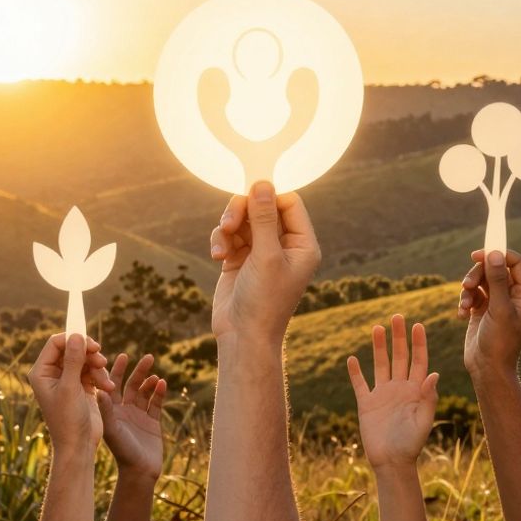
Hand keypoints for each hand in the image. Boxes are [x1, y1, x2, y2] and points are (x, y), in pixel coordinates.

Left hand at [27, 332, 115, 455]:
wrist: (78, 445)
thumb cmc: (68, 419)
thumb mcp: (70, 387)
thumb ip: (73, 360)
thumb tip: (76, 335)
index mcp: (41, 372)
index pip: (56, 343)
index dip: (74, 339)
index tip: (92, 345)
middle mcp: (52, 373)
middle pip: (72, 348)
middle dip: (89, 354)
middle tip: (101, 360)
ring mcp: (67, 379)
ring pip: (85, 358)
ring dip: (98, 367)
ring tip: (105, 382)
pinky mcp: (81, 385)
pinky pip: (92, 370)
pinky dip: (101, 376)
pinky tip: (107, 387)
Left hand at [97, 353, 167, 480]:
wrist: (139, 472)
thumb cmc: (121, 451)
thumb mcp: (111, 428)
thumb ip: (106, 409)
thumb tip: (100, 388)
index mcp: (110, 409)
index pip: (111, 383)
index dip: (117, 369)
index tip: (123, 355)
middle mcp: (124, 409)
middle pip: (131, 384)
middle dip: (138, 370)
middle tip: (147, 357)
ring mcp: (139, 415)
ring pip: (145, 392)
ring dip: (149, 381)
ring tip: (154, 373)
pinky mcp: (152, 422)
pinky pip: (156, 403)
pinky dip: (159, 393)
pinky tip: (162, 383)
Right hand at [209, 181, 320, 346]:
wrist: (243, 336)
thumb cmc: (263, 300)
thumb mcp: (266, 255)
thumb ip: (264, 218)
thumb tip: (262, 183)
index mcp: (303, 244)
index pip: (289, 203)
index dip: (268, 197)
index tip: (249, 201)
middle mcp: (284, 244)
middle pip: (263, 206)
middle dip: (243, 211)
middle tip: (228, 223)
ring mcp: (261, 250)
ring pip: (242, 218)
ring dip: (228, 226)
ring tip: (221, 245)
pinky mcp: (240, 257)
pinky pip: (229, 234)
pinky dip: (221, 240)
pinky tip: (217, 256)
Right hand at [347, 314, 438, 468]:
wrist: (392, 462)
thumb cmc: (412, 444)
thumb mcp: (424, 421)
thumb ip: (428, 398)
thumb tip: (434, 373)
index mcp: (416, 391)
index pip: (419, 361)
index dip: (419, 344)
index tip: (418, 325)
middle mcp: (400, 388)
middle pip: (399, 357)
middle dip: (398, 337)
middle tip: (396, 317)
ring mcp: (382, 394)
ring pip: (380, 365)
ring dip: (378, 347)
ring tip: (377, 328)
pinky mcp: (367, 404)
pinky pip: (360, 384)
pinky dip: (356, 372)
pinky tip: (352, 359)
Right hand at [458, 250, 520, 382]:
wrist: (488, 369)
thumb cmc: (500, 342)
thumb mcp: (499, 309)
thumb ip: (498, 280)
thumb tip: (495, 253)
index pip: (515, 262)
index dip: (498, 254)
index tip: (479, 254)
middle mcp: (513, 295)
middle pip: (494, 268)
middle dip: (478, 274)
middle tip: (466, 284)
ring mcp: (497, 302)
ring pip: (481, 280)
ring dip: (468, 289)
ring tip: (464, 305)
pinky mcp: (482, 309)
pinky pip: (472, 294)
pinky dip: (465, 300)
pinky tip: (462, 315)